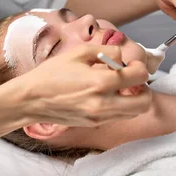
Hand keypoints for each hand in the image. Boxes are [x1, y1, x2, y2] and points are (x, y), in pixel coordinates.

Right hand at [16, 44, 151, 126]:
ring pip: (134, 112)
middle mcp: (104, 103)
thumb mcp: (78, 53)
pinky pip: (118, 116)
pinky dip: (119, 106)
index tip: (129, 63)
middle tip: (130, 79)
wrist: (30, 100)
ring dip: (133, 99)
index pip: (140, 75)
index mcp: (101, 82)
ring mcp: (100, 116)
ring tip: (118, 88)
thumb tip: (121, 56)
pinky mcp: (94, 124)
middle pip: (145, 101)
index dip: (138, 65)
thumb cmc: (50, 74)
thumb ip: (105, 51)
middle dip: (143, 88)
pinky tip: (104, 95)